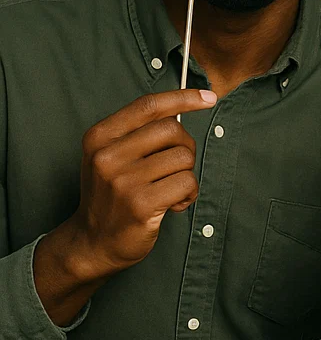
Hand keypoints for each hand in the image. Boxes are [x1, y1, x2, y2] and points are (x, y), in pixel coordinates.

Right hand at [46, 89, 214, 276]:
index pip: (148, 106)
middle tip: (176, 167)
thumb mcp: (110, 156)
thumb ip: (138, 133)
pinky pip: (187, 183)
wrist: (92, 242)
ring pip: (184, 158)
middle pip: (173, 130)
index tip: (209, 97)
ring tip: (170, 190)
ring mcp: (123, 181)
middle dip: (185, 147)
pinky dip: (188, 195)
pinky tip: (173, 205)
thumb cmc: (111, 195)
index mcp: (100, 136)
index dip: (183, 98)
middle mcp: (108, 155)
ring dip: (187, 176)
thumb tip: (183, 110)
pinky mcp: (141, 204)